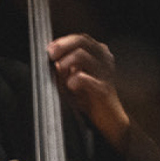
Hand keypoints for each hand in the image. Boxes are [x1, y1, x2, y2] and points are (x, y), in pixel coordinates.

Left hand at [47, 33, 128, 148]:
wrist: (109, 121)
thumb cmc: (90, 98)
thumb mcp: (73, 81)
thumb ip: (64, 69)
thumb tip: (54, 61)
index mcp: (97, 54)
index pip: (81, 39)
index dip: (64, 41)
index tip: (50, 48)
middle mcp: (103, 60)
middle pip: (83, 42)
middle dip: (64, 45)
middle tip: (52, 53)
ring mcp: (105, 74)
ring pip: (84, 57)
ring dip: (68, 60)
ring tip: (59, 67)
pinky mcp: (104, 90)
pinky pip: (90, 80)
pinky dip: (77, 79)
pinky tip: (70, 84)